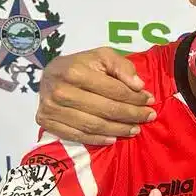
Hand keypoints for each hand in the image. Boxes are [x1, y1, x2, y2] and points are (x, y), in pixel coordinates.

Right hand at [38, 47, 155, 143]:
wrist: (50, 74)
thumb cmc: (81, 64)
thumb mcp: (102, 56)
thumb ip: (122, 66)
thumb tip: (139, 85)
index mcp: (75, 71)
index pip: (113, 90)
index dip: (135, 97)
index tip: (150, 100)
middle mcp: (61, 91)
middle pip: (105, 109)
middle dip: (132, 114)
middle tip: (148, 117)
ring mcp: (51, 108)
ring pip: (93, 125)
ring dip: (118, 130)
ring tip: (135, 129)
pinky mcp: (46, 122)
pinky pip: (77, 136)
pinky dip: (97, 139)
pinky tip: (113, 138)